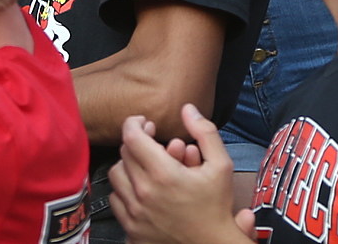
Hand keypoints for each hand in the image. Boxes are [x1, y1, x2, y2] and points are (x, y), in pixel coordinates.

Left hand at [113, 106, 251, 243]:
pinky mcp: (131, 229)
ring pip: (116, 176)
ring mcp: (135, 213)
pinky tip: (142, 191)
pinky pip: (116, 201)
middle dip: (138, 145)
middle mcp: (143, 192)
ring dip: (129, 168)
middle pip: (124, 154)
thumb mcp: (221, 166)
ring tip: (147, 169)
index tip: (145, 124)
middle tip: (153, 147)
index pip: (131, 136)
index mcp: (163, 173)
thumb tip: (188, 109)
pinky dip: (125, 192)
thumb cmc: (216, 208)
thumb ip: (205, 133)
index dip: (135, 123)